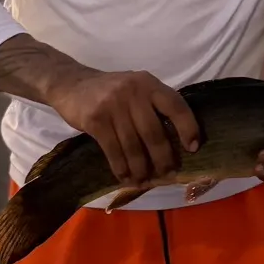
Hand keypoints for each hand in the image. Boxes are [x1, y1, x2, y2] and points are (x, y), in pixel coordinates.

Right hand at [45, 66, 200, 193]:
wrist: (70, 83)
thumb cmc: (108, 90)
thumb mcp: (134, 87)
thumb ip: (152, 105)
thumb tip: (176, 142)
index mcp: (148, 83)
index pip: (176, 106)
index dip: (188, 128)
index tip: (193, 148)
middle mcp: (133, 92)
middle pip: (154, 133)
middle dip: (162, 159)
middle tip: (166, 174)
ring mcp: (113, 105)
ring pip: (134, 146)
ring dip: (141, 169)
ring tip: (144, 180)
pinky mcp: (95, 120)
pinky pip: (113, 151)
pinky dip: (121, 168)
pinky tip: (125, 176)